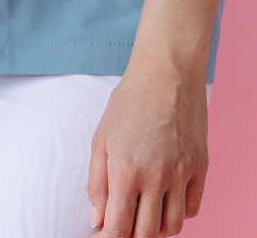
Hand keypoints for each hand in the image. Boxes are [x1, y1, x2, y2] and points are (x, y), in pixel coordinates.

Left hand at [88, 62, 209, 236]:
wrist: (165, 77)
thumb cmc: (126, 105)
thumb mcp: (100, 141)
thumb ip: (97, 184)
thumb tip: (97, 220)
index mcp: (126, 172)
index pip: (118, 227)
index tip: (100, 237)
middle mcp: (157, 178)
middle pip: (147, 233)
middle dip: (131, 237)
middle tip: (121, 227)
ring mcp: (182, 175)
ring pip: (173, 227)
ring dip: (156, 230)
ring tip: (142, 216)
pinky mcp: (201, 169)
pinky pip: (192, 208)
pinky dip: (177, 214)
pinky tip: (163, 203)